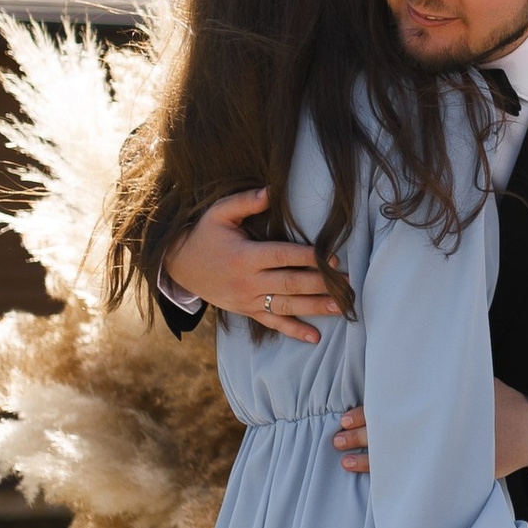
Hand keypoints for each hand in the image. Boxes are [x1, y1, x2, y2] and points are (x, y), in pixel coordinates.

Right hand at [165, 190, 334, 343]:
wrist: (179, 266)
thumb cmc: (204, 235)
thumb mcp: (219, 213)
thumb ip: (245, 201)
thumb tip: (272, 190)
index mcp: (245, 256)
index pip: (283, 256)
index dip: (309, 258)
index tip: (334, 257)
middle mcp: (248, 281)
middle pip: (290, 284)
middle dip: (322, 284)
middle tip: (349, 283)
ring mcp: (248, 300)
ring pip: (287, 306)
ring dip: (316, 308)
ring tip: (342, 307)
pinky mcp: (247, 311)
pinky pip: (273, 323)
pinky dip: (294, 331)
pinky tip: (315, 337)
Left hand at [336, 383, 527, 484]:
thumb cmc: (499, 401)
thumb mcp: (469, 378)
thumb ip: (440, 372)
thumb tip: (416, 356)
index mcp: (433, 405)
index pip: (389, 411)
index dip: (364, 416)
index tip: (345, 420)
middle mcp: (431, 432)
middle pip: (385, 437)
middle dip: (358, 439)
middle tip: (337, 440)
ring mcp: (438, 456)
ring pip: (392, 461)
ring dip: (366, 462)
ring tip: (345, 462)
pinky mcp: (447, 474)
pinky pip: (413, 479)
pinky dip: (392, 480)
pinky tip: (376, 483)